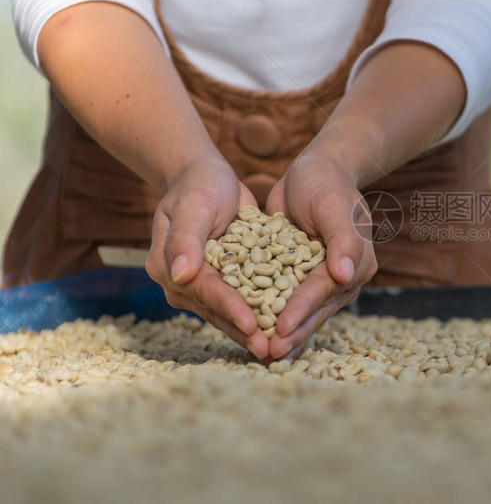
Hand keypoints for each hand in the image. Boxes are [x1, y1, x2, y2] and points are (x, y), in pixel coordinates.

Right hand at [145, 157, 270, 360]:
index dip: (231, 309)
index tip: (253, 326)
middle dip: (245, 332)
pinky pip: (240, 305)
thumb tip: (180, 274)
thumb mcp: (194, 204)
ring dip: (253, 333)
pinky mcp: (220, 285)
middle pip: (217, 311)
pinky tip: (281, 333)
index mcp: (167, 265)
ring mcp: (200, 287)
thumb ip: (186, 238)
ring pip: (229, 315)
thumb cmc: (200, 186)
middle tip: (272, 353)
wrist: (206, 179)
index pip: (206, 291)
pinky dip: (260, 317)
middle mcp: (181, 282)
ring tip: (279, 352)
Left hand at [265, 152, 376, 359]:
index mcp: (356, 261)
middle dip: (292, 333)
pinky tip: (261, 343)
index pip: (322, 290)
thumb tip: (347, 275)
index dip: (301, 311)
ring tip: (264, 358)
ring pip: (305, 314)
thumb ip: (342, 239)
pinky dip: (278, 323)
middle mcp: (344, 278)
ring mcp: (326, 283)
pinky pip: (293, 306)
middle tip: (269, 355)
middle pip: (315, 310)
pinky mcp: (307, 281)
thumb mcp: (332, 205)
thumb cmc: (325, 183)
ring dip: (285, 336)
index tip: (280, 330)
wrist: (317, 173)